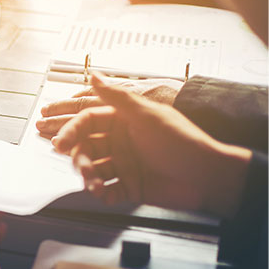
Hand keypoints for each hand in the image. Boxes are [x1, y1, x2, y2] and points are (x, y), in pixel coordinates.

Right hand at [52, 73, 250, 216]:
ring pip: (94, 170)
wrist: (208, 176)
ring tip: (95, 184)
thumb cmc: (182, 141)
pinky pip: (108, 190)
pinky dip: (103, 193)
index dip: (72, 131)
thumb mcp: (146, 114)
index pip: (88, 122)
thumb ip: (117, 96)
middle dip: (80, 159)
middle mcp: (122, 142)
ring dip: (90, 177)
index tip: (61, 142)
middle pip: (86, 148)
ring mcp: (126, 164)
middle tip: (81, 167)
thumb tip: (94, 75)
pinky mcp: (131, 186)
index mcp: (124, 121)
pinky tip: (104, 193)